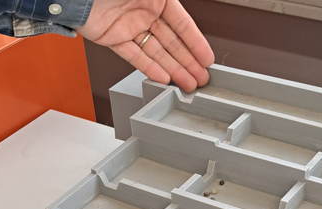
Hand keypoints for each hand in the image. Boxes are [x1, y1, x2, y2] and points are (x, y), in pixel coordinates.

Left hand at [77, 0, 213, 92]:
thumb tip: (181, 11)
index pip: (182, 24)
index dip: (196, 43)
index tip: (207, 59)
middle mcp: (144, 11)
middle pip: (172, 42)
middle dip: (188, 62)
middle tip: (201, 79)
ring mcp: (129, 26)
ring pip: (157, 52)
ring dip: (174, 69)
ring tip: (187, 85)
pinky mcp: (113, 38)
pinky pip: (135, 56)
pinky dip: (149, 68)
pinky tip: (163, 79)